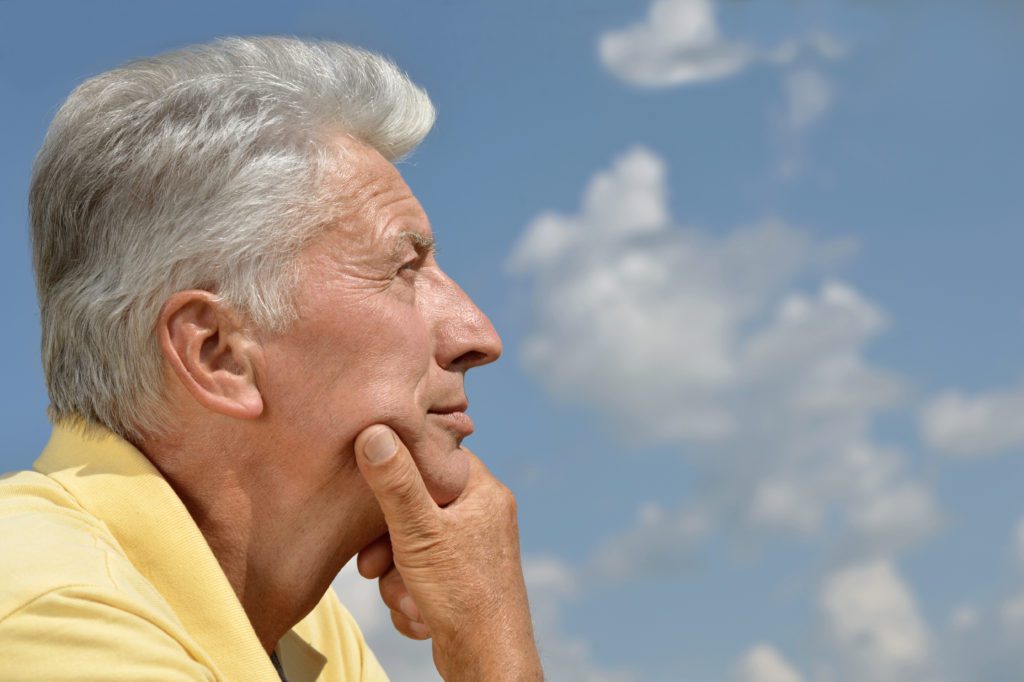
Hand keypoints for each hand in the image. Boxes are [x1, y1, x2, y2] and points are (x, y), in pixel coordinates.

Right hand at [353, 425, 542, 680]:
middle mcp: (483, 516)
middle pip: (417, 507)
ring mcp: (475, 550)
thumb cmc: (463, 594)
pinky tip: (419, 613)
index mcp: (483, 491)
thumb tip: (375, 431)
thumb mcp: (419, 532)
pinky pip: (422, 574)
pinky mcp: (463, 580)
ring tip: (407, 596)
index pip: (434, 458)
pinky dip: (412, 595)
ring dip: (398, 577)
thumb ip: (395, 483)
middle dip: (389, 542)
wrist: (488, 661)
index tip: (373, 496)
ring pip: (413, 545)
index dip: (399, 474)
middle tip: (373, 565)